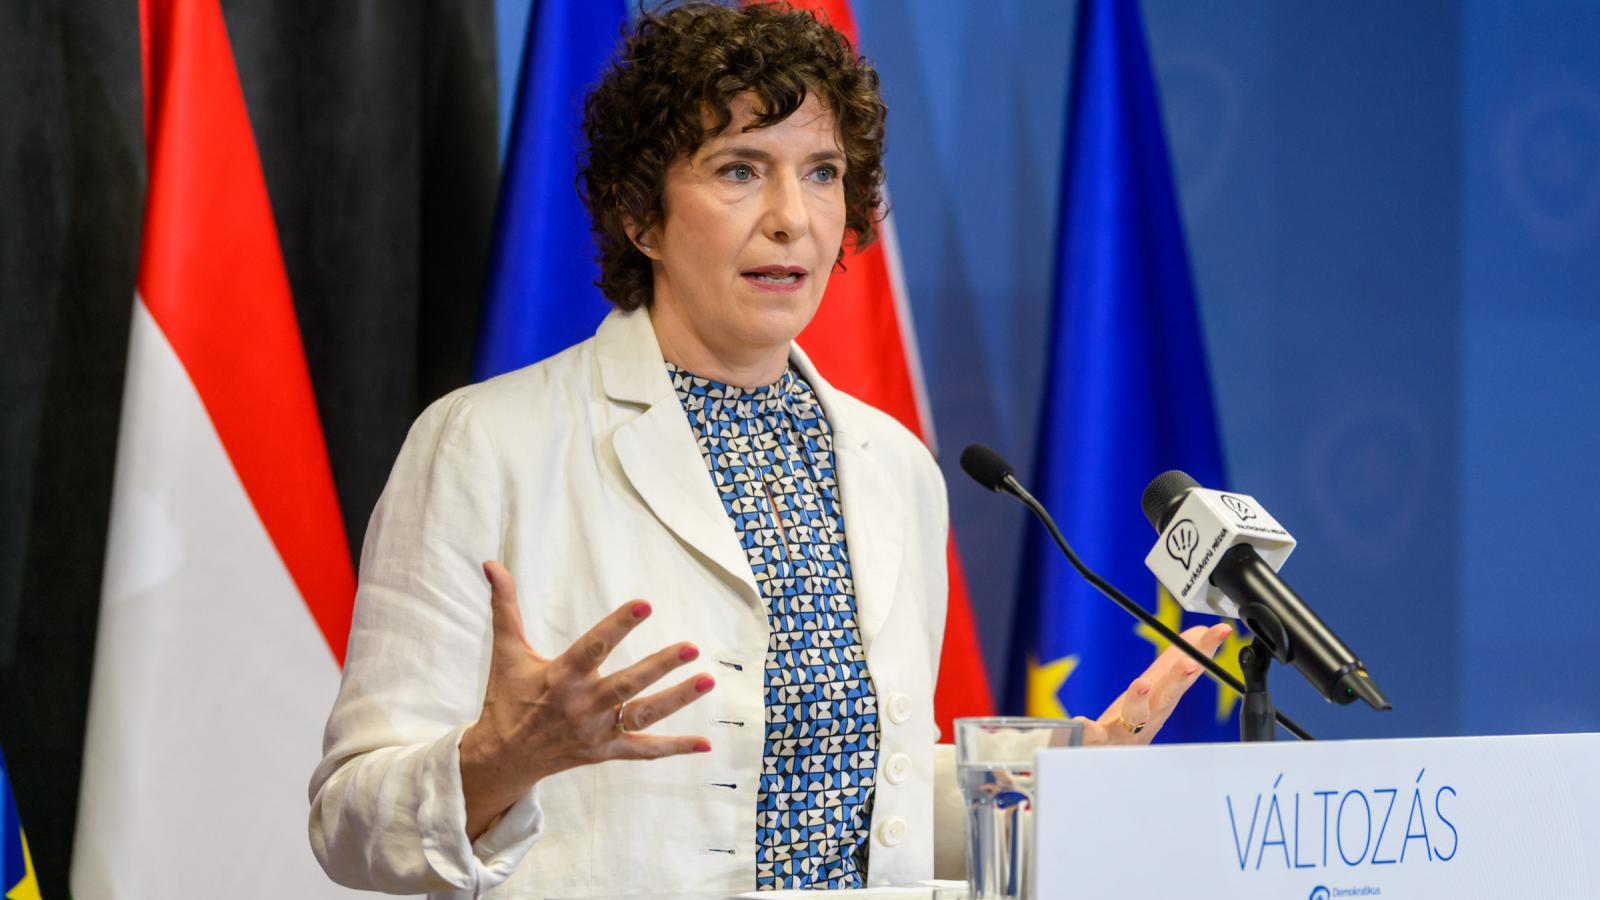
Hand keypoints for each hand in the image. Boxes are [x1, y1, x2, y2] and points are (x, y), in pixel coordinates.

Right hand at [459, 561, 714, 838]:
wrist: (501, 757)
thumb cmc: (507, 697)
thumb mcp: (506, 651)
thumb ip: (505, 606)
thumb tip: (492, 564)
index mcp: (559, 676)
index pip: (593, 647)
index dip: (618, 626)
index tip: (645, 604)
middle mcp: (581, 705)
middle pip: (627, 685)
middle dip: (660, 666)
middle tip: (692, 647)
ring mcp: (595, 731)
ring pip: (642, 715)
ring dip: (677, 699)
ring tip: (708, 680)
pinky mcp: (604, 752)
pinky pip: (643, 751)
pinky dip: (673, 748)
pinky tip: (704, 743)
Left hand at [1075, 623, 1232, 745]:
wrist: (1103, 760)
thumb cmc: (1132, 724)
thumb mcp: (1156, 690)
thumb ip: (1175, 662)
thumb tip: (1199, 631)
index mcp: (1161, 699)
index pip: (1186, 671)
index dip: (1204, 650)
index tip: (1221, 630)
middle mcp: (1148, 716)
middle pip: (1167, 694)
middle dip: (1179, 678)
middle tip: (1191, 663)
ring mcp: (1124, 729)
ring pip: (1135, 715)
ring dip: (1139, 700)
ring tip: (1141, 683)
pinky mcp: (1099, 740)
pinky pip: (1092, 735)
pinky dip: (1087, 729)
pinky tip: (1081, 720)